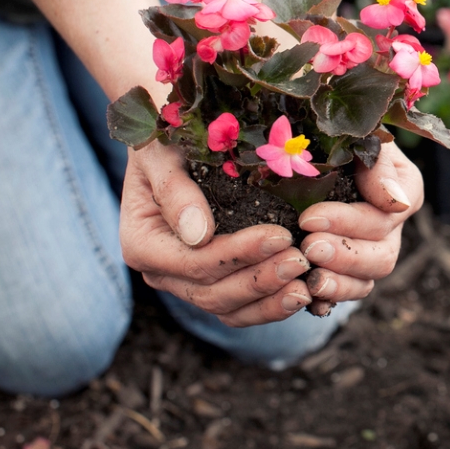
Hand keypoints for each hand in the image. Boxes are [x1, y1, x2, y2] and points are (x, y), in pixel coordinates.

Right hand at [119, 142, 313, 326]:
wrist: (173, 144)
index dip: (239, 254)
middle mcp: (161, 272)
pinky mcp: (212, 282)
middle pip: (212, 292)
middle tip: (302, 260)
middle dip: (260, 280)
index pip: (195, 262)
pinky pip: (240, 308)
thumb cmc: (166, 140)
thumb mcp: (162, 154)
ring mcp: (186, 282)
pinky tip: (302, 294)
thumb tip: (198, 235)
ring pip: (228, 308)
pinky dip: (269, 305)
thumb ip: (174, 190)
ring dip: (269, 301)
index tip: (280, 236)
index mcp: (142, 244)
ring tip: (307, 285)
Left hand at [296, 142, 423, 314]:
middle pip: (383, 255)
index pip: (389, 214)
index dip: (351, 221)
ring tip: (309, 276)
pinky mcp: (347, 270)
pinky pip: (345, 293)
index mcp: (403, 190)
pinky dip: (328, 299)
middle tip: (308, 246)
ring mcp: (371, 251)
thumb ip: (378, 164)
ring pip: (368, 280)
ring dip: (339, 282)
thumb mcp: (359, 137)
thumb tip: (392, 201)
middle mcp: (392, 227)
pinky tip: (307, 297)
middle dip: (345, 254)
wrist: (308, 152)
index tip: (310, 217)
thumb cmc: (335, 136)